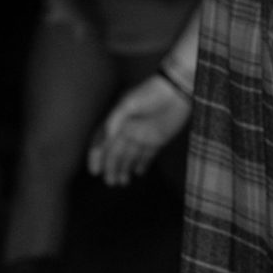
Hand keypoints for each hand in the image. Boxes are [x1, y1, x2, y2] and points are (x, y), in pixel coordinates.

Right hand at [87, 71, 192, 185]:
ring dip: (124, 169)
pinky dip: (142, 164)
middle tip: (110, 182)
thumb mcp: (128, 103)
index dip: (97, 157)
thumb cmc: (150, 93)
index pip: (103, 142)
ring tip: (121, 182)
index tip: (95, 171)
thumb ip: (115, 119)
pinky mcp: (158, 139)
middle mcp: (128, 130)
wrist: (177, 90)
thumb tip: (106, 137)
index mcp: (119, 121)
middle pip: (116, 152)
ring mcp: (143, 135)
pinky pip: (147, 155)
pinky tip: (138, 173)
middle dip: (111, 167)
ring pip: (130, 156)